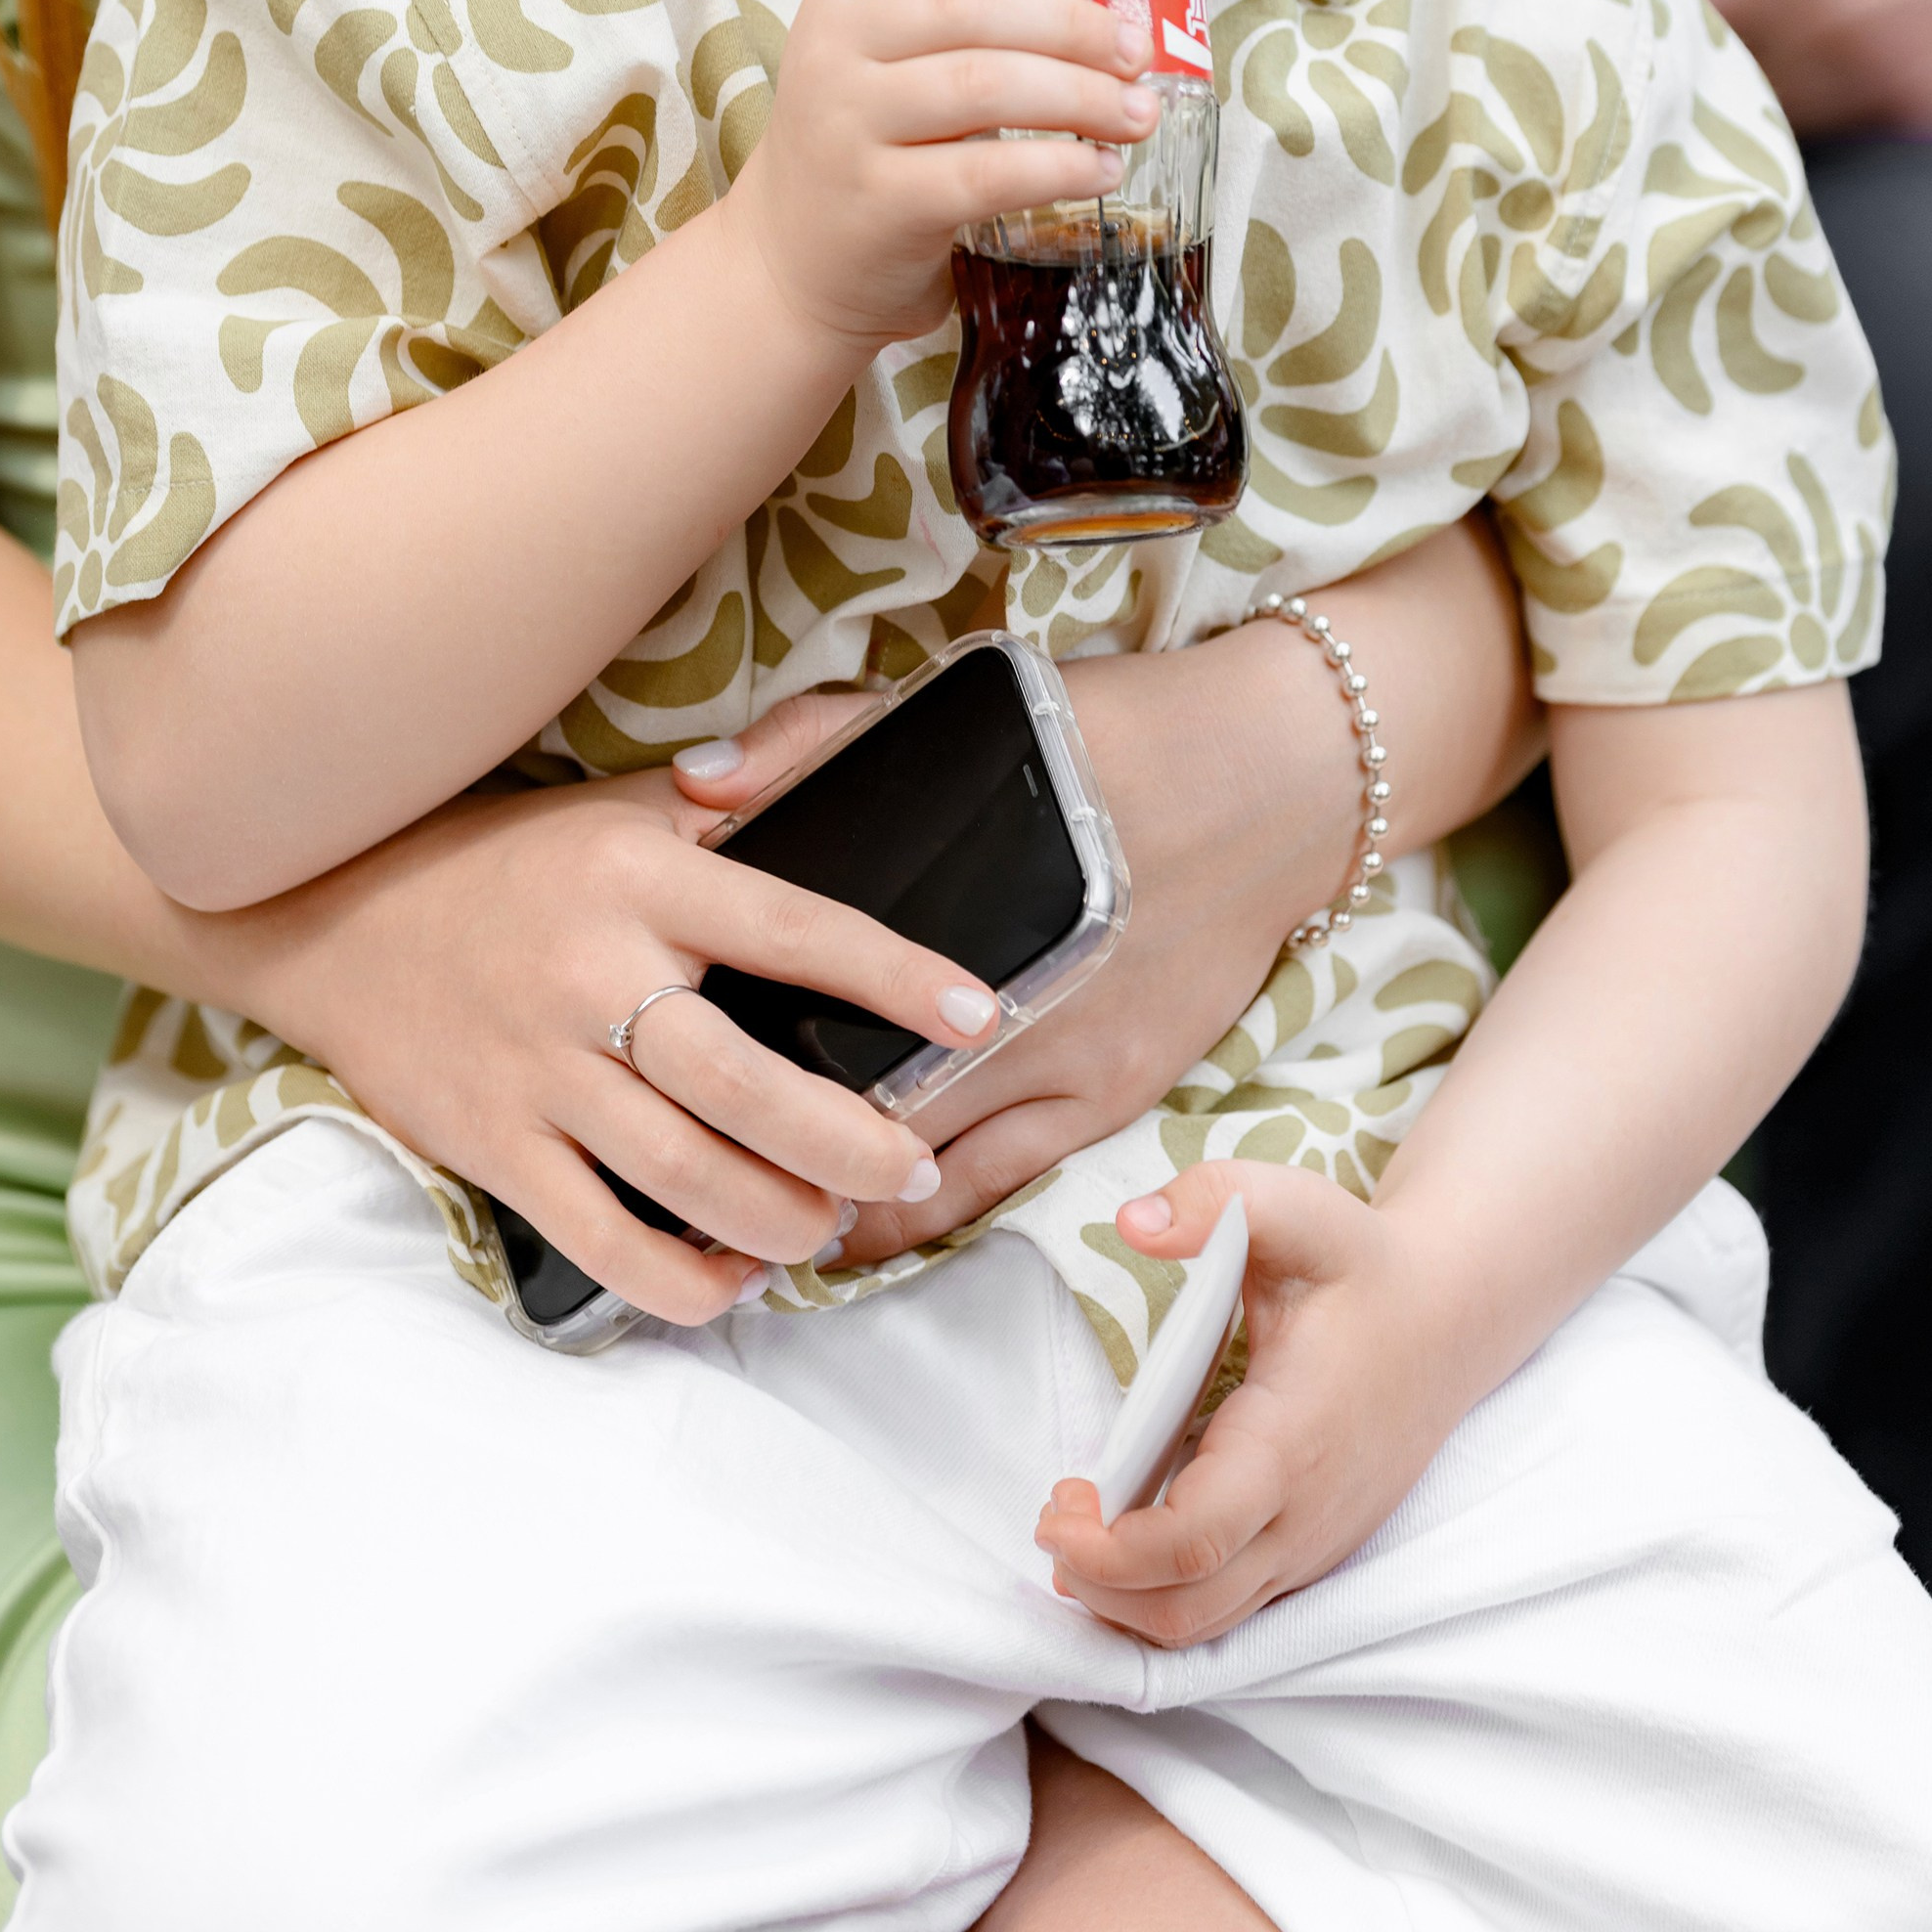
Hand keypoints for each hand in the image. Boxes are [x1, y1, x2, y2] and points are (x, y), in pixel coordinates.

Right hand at [219, 766, 993, 1327]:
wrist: (328, 913)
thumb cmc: (501, 860)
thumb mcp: (615, 805)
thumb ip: (732, 789)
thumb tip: (836, 747)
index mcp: (638, 877)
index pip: (791, 926)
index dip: (890, 973)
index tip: (976, 1011)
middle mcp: (591, 972)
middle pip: (746, 1083)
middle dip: (852, 1142)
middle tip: (912, 1165)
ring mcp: (536, 1069)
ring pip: (684, 1175)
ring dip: (781, 1218)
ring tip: (833, 1226)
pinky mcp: (490, 1143)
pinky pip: (601, 1239)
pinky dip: (680, 1277)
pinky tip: (732, 1275)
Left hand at [671, 638, 1344, 1265]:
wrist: (1273, 779)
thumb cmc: (1111, 735)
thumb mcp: (962, 707)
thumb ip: (817, 738)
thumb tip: (695, 784)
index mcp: (951, 914)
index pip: (818, 1014)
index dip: (733, 1071)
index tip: (658, 1088)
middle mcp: (1012, 1009)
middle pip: (864, 1118)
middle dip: (772, 1157)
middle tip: (685, 1177)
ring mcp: (1071, 1068)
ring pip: (931, 1179)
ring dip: (845, 1204)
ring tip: (756, 1223)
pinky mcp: (1116, 1098)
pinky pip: (1006, 1186)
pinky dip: (932, 1211)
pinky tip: (870, 1221)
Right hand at [726, 0, 1155, 346]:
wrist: (789, 266)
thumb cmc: (861, 156)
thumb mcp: (879, 69)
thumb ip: (954, 30)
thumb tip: (1095, 11)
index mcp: (838, 1)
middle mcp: (833, 54)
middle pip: (972, 10)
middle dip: (1072, 27)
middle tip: (1136, 54)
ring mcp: (848, 128)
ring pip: (985, 85)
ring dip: (1081, 95)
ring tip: (1137, 114)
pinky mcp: (879, 203)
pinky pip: (987, 173)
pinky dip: (1058, 167)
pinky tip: (1100, 170)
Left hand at [1035, 1162, 1466, 1644]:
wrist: (1449, 1319)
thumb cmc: (1363, 1267)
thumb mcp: (1295, 1207)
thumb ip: (1214, 1200)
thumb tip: (1133, 1223)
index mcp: (1290, 1442)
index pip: (1194, 1542)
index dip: (1110, 1548)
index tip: (1057, 1503)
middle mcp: (1304, 1516)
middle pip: (1186, 1609)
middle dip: (1098, 1583)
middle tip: (1053, 1515)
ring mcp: (1312, 1546)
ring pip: (1205, 1626)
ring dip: (1124, 1601)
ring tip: (1077, 1531)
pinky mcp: (1310, 1554)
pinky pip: (1230, 1609)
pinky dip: (1163, 1597)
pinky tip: (1125, 1542)